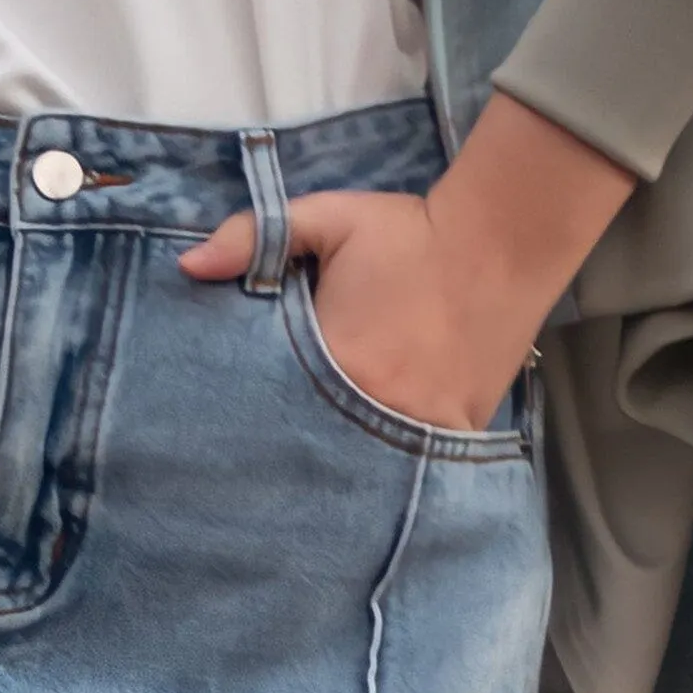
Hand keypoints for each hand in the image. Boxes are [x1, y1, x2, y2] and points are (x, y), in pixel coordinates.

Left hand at [176, 90, 632, 431]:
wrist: (504, 239)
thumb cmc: (411, 231)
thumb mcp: (330, 218)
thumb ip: (256, 237)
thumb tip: (187, 265)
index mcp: (335, 360)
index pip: (273, 408)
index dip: (254, 421)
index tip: (236, 432)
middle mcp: (376, 405)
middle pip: (317, 448)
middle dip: (295, 453)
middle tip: (265, 474)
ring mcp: (422, 425)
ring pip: (367, 466)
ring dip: (346, 464)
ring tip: (321, 473)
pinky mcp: (459, 430)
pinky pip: (415, 465)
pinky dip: (397, 462)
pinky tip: (376, 462)